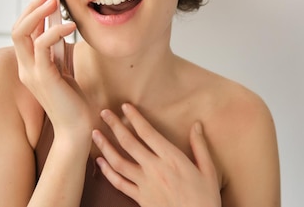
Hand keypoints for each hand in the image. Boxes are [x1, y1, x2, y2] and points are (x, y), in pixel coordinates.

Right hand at [11, 0, 90, 136]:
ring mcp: (31, 73)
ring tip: (55, 1)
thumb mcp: (63, 69)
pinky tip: (71, 26)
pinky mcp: (43, 77)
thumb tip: (60, 26)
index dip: (31, 13)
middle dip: (31, 7)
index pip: (21, 33)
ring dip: (38, 13)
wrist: (76, 128)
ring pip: (22, 33)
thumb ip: (57, 51)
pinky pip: (42, 45)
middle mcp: (24, 68)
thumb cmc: (73, 100)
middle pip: (17, 29)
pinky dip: (55, 31)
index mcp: (28, 66)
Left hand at [92, 103, 220, 206]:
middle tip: (104, 112)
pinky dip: (107, 172)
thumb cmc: (205, 200)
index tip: (125, 106)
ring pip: (119, 162)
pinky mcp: (140, 198)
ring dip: (105, 146)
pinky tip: (100, 162)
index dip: (135, 118)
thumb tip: (197, 125)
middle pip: (129, 143)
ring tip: (95, 133)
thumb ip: (200, 147)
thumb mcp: (209, 171)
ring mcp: (145, 184)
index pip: (148, 133)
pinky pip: (119, 183)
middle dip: (115, 126)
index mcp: (172, 159)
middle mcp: (155, 169)